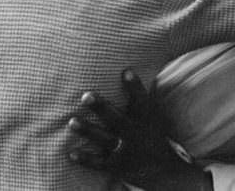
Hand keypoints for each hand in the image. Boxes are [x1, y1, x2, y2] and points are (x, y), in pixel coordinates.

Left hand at [68, 70, 209, 190]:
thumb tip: (130, 65)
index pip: (141, 99)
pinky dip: (85, 159)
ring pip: (104, 139)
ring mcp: (125, 150)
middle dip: (101, 107)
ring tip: (71, 122)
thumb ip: (141, 93)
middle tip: (85, 96)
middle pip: (117, 118)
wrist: (164, 169)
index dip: (134, 86)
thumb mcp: (154, 112)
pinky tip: (70, 153)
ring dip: (88, 130)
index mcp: (145, 117)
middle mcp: (135, 133)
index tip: (126, 71)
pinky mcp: (117, 165)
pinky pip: (99, 162)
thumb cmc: (152, 132)